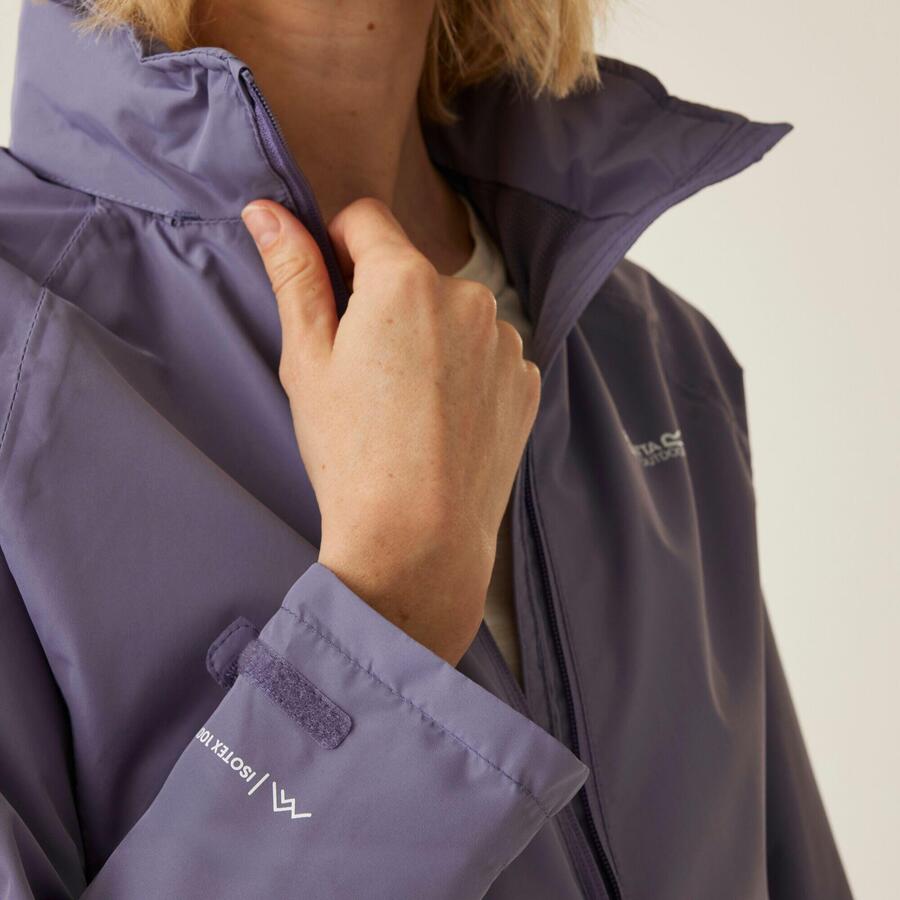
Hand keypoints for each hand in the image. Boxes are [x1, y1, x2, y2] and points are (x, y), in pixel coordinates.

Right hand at [241, 197, 539, 665]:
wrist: (419, 540)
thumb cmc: (351, 453)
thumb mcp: (306, 360)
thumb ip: (294, 273)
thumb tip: (268, 209)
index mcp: (406, 280)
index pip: (366, 220)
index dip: (338, 249)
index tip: (331, 298)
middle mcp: (469, 297)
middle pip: (413, 273)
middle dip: (385, 303)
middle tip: (364, 373)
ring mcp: (506, 342)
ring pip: (453, 315)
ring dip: (430, 336)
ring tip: (405, 406)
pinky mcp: (527, 382)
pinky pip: (488, 355)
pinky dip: (465, 372)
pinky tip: (441, 421)